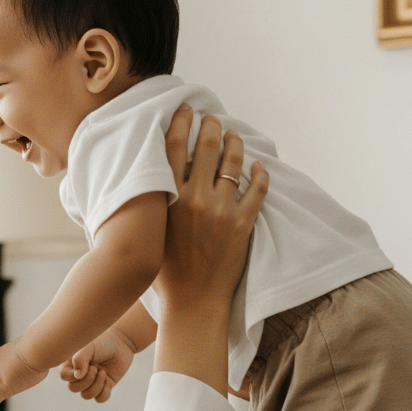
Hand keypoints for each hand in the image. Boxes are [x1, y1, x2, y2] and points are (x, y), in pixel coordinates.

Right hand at [59, 328, 135, 401]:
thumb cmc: (102, 342)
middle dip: (87, 380)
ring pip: (86, 396)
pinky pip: (99, 399)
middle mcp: (80, 374)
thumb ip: (80, 360)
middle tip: (96, 368)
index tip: (87, 366)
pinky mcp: (104, 386)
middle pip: (73, 389)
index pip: (64, 376)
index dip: (73, 376)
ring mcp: (92, 382)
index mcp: (72, 364)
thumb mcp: (89, 347)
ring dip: (96, 386)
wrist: (121, 343)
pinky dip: (104, 393)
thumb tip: (77, 376)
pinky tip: (108, 382)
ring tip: (103, 372)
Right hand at [154, 107, 268, 314]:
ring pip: (234, 163)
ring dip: (235, 144)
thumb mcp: (152, 232)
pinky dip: (260, 174)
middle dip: (211, 127)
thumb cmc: (165, 272)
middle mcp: (196, 199)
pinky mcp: (243, 224)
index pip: (175, 148)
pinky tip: (259, 166)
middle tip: (213, 118)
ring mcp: (222, 211)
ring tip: (235, 135)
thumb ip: (155, 204)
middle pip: (207, 148)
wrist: (192, 302)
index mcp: (170, 199)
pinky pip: (257, 190)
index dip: (181, 123)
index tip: (186, 109)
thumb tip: (151, 181)